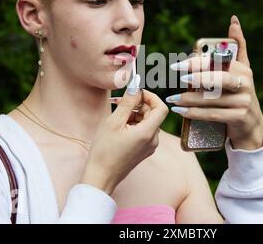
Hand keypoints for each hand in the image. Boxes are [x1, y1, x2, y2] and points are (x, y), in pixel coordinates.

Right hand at [81, 75, 168, 193]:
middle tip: (120, 103)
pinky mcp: (144, 150)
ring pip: (148, 122)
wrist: (101, 176)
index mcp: (148, 133)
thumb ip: (127, 102)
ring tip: (117, 115)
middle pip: (153, 114)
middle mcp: (153, 140)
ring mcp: (150, 146)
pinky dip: (134, 124)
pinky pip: (144, 131)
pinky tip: (119, 126)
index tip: (136, 93)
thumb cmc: (104, 151)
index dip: (151, 97)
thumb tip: (136, 85)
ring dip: (134, 114)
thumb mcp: (114, 122)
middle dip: (139, 105)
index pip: (161, 108)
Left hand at [167, 16, 262, 149]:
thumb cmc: (239, 94)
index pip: (217, 62)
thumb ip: (237, 46)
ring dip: (190, 99)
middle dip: (197, 78)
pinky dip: (195, 113)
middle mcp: (245, 83)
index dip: (196, 63)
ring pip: (212, 99)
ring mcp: (244, 101)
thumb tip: (233, 20)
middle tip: (179, 78)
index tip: (177, 66)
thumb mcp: (241, 70)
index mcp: (242, 69)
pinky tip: (181, 111)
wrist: (251, 126)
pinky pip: (213, 114)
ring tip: (173, 99)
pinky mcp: (240, 117)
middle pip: (217, 78)